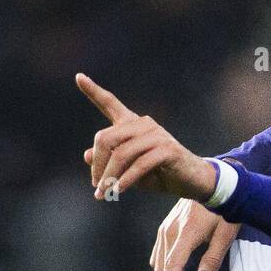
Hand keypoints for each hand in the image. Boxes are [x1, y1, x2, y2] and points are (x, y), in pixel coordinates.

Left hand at [77, 74, 216, 200]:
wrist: (192, 181)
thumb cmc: (160, 174)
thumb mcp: (130, 169)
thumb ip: (110, 161)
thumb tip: (87, 156)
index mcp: (133, 124)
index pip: (111, 104)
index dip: (94, 91)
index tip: (79, 77)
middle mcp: (143, 124)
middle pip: (106, 138)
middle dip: (98, 165)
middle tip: (97, 186)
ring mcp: (156, 135)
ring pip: (121, 154)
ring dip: (110, 177)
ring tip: (104, 194)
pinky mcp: (167, 150)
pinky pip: (139, 165)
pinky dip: (126, 180)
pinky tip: (119, 191)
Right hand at [151, 199, 239, 270]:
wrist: (214, 184)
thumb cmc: (225, 210)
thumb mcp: (226, 235)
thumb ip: (213, 259)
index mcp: (186, 233)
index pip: (174, 266)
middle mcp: (170, 231)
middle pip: (166, 270)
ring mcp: (165, 229)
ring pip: (160, 264)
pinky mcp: (164, 228)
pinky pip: (158, 254)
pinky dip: (168, 268)